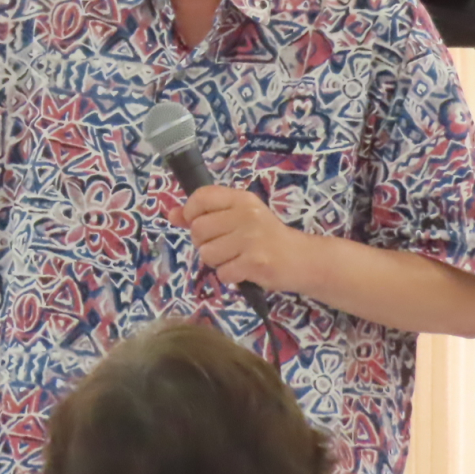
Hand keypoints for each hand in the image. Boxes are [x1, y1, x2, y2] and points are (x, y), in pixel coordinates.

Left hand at [170, 184, 315, 291]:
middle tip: (225, 246)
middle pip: (198, 229)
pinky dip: (230, 276)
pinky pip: (222, 273)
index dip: (191, 213)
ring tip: (236, 258)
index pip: (201, 197)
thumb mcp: (238, 218)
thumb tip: (171, 213)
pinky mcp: (255, 263)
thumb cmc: (266, 238)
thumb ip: (203, 214)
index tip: (199, 223)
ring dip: (217, 262)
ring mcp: (251, 239)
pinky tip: (245, 270)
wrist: (303, 259)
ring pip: (207, 253)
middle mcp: (246, 215)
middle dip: (205, 243)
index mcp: (242, 199)